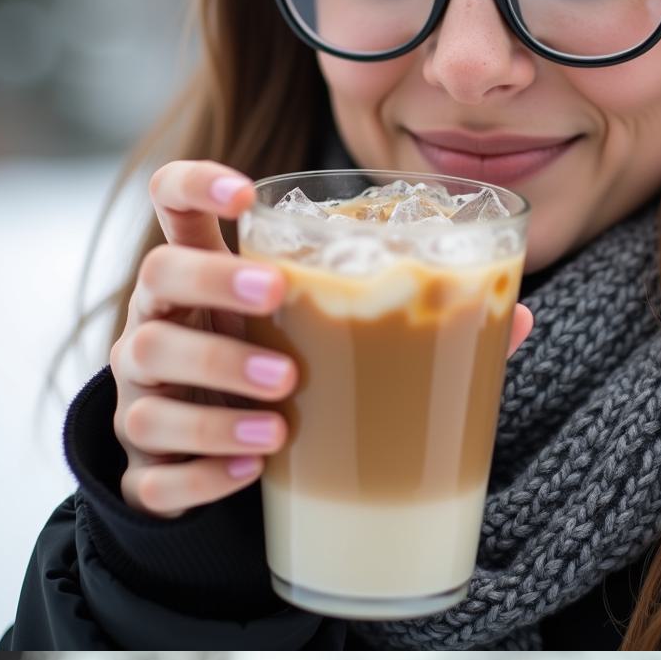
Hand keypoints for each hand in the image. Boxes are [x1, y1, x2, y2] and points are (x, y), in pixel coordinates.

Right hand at [112, 161, 534, 518]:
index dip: (196, 185)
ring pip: (147, 379)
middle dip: (213, 281)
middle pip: (155, 275)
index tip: (247, 196)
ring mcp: (142, 397)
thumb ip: (396, 316)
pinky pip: (156, 472)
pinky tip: (248, 473)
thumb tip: (517, 315)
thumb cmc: (268, 383)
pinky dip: (202, 473)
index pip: (172, 204)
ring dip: (215, 393)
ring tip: (279, 420)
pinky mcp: (144, 470)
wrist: (200, 474)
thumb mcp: (313, 340)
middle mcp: (157, 325)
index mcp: (201, 281)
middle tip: (277, 296)